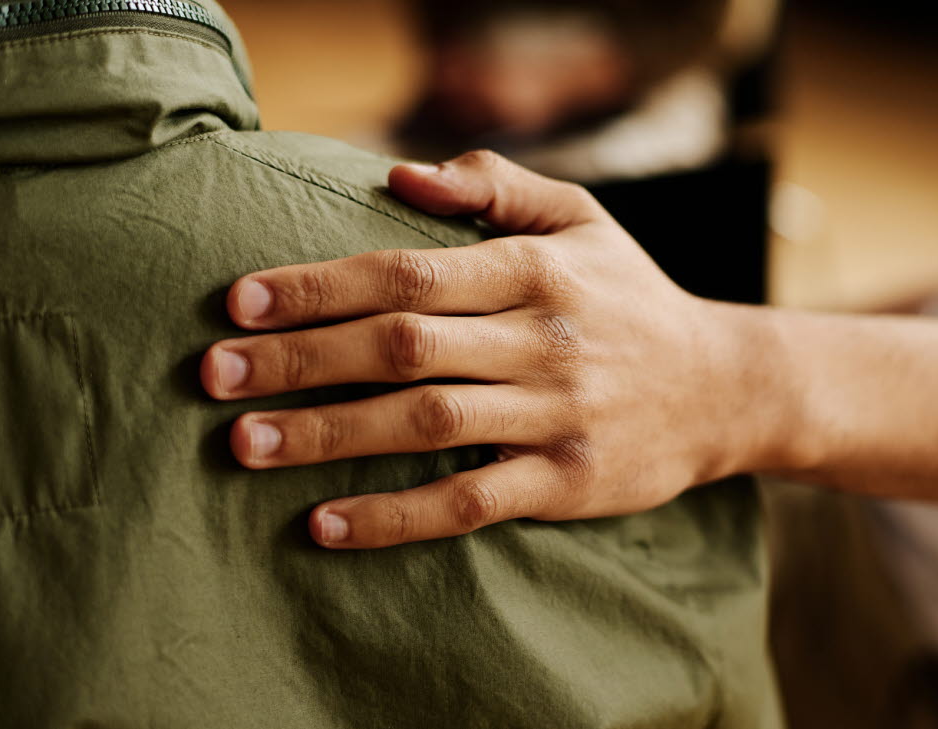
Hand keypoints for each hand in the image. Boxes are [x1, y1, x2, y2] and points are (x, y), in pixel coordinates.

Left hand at [201, 151, 781, 547]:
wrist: (723, 387)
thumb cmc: (632, 297)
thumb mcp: (583, 218)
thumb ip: (496, 184)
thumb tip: (400, 177)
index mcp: (538, 270)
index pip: (409, 273)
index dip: (320, 287)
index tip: (240, 303)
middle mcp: (545, 340)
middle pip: (403, 347)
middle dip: (301, 359)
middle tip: (214, 373)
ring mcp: (557, 416)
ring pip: (427, 425)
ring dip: (329, 435)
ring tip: (244, 444)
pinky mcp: (566, 482)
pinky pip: (470, 503)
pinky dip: (396, 517)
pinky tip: (326, 523)